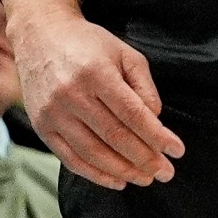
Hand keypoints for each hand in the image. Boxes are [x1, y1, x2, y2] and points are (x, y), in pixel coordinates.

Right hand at [5, 0, 183, 189]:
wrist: (40, 36)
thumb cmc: (88, 44)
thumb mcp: (124, 53)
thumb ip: (144, 85)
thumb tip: (156, 120)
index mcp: (96, 72)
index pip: (132, 113)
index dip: (156, 136)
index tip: (177, 150)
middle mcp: (71, 94)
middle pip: (114, 136)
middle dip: (145, 159)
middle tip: (166, 173)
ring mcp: (53, 112)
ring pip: (93, 152)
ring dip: (123, 171)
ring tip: (145, 179)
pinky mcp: (41, 126)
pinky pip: (70, 159)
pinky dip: (95, 174)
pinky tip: (116, 181)